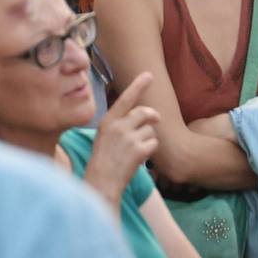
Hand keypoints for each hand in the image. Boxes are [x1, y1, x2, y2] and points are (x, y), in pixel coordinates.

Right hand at [86, 71, 159, 199]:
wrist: (101, 183)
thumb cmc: (102, 161)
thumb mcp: (104, 136)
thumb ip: (119, 123)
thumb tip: (140, 114)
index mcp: (108, 121)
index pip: (125, 99)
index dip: (138, 86)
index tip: (148, 75)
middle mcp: (118, 126)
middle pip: (144, 112)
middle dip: (153, 116)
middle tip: (155, 120)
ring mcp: (128, 138)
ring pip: (150, 130)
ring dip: (148, 139)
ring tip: (136, 150)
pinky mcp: (138, 150)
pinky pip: (153, 144)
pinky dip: (150, 151)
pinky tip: (139, 159)